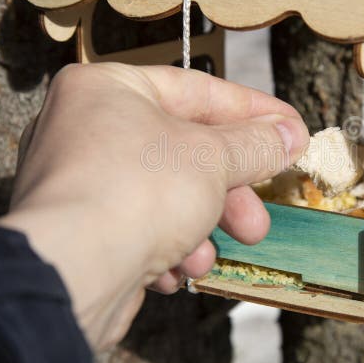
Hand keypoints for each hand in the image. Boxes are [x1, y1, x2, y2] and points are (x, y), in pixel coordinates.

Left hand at [0, 63, 307, 349]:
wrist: (72, 273)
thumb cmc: (137, 192)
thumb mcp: (213, 159)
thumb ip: (255, 144)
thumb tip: (289, 135)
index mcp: (106, 88)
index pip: (196, 90)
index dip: (253, 112)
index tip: (291, 131)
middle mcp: (83, 128)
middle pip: (181, 150)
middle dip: (229, 190)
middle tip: (259, 218)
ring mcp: (76, 181)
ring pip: (163, 194)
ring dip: (198, 226)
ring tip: (209, 256)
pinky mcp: (77, 230)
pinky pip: (136, 227)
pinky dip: (164, 246)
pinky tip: (176, 269)